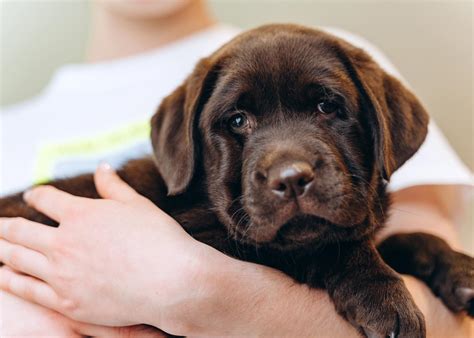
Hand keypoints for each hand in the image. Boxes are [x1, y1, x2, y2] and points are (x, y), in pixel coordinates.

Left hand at [0, 163, 216, 332]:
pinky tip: (3, 276)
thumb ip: (113, 187)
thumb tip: (102, 167)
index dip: (37, 195)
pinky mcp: (66, 302)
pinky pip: (28, 290)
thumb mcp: (137, 204)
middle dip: (6, 225)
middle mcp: (63, 242)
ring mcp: (61, 274)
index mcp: (80, 214)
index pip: (46, 199)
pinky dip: (11, 281)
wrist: (169, 281)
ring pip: (18, 259)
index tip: (33, 195)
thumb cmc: (158, 239)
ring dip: (2, 250)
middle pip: (21, 230)